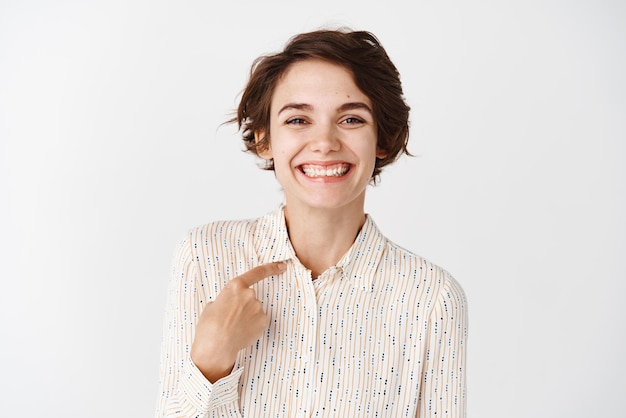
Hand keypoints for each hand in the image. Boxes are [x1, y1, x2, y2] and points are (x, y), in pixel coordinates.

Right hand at [190, 262, 285, 382]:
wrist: (216, 346)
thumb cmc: (209, 325)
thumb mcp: (212, 305)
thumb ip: (226, 299)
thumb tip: (230, 304)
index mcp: (236, 286)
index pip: (257, 273)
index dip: (271, 268)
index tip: (282, 266)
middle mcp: (250, 295)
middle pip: (250, 297)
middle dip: (243, 306)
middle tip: (230, 318)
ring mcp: (258, 308)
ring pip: (254, 311)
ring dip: (247, 317)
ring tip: (234, 328)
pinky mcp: (263, 322)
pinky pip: (258, 322)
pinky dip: (252, 326)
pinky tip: (241, 333)